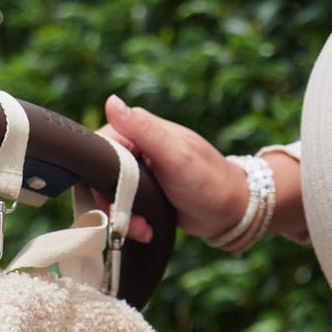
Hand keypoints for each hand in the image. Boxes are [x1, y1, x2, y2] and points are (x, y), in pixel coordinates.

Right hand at [97, 95, 246, 245]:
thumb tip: (111, 101)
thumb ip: (144, 130)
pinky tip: (144, 229)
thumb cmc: (209, 181)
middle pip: (101, 173)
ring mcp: (140, 171)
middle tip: (127, 220)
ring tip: (141, 229)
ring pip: (110, 194)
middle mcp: (138, 148)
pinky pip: (122, 206)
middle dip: (112, 202)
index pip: (101, 145)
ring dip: (121, 216)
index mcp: (143, 131)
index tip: (113, 197)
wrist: (232, 212)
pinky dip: (129, 222)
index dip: (99, 174)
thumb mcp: (175, 156)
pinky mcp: (143, 192)